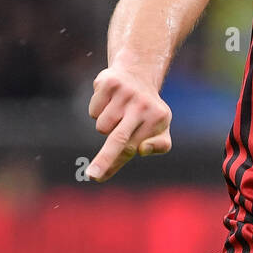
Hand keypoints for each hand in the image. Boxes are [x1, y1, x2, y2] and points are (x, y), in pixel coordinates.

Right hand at [85, 67, 172, 181]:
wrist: (138, 74)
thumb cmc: (148, 112)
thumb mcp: (160, 127)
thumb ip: (159, 145)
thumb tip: (141, 150)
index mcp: (158, 118)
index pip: (133, 148)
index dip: (115, 164)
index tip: (99, 177)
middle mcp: (143, 105)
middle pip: (118, 139)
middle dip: (104, 159)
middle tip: (91, 176)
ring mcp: (126, 93)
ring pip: (102, 126)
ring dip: (105, 126)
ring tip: (118, 115)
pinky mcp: (110, 84)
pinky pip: (94, 110)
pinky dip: (98, 110)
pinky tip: (110, 102)